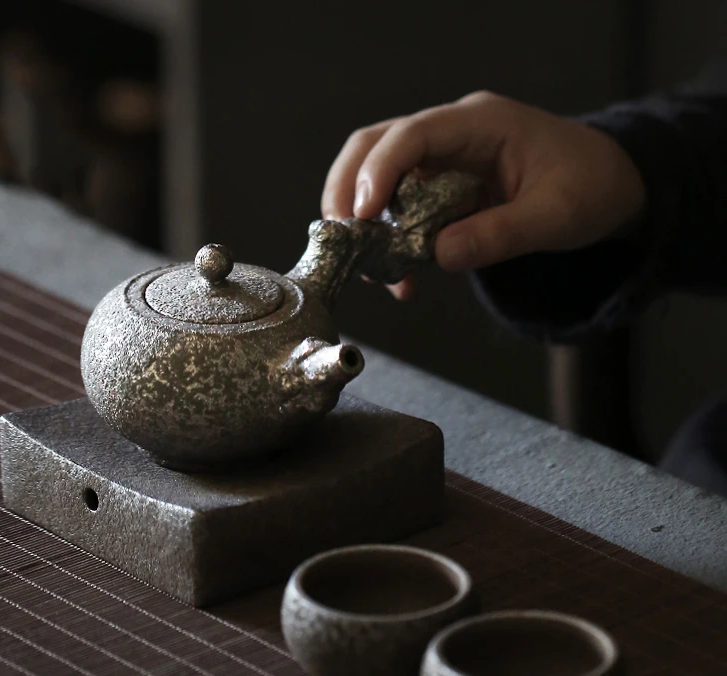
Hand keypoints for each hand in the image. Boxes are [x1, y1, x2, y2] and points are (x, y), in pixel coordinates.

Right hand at [321, 91, 645, 299]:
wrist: (608, 184)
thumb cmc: (589, 187)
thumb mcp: (554, 216)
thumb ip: (499, 235)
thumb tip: (440, 256)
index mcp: (480, 123)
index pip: (412, 134)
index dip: (378, 172)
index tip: (360, 217)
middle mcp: (452, 134)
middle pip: (374, 145)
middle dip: (347, 190)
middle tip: (341, 239)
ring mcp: (442, 159)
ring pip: (377, 176)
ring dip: (362, 221)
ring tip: (369, 268)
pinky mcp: (439, 188)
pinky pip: (398, 208)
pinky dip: (388, 241)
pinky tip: (400, 277)